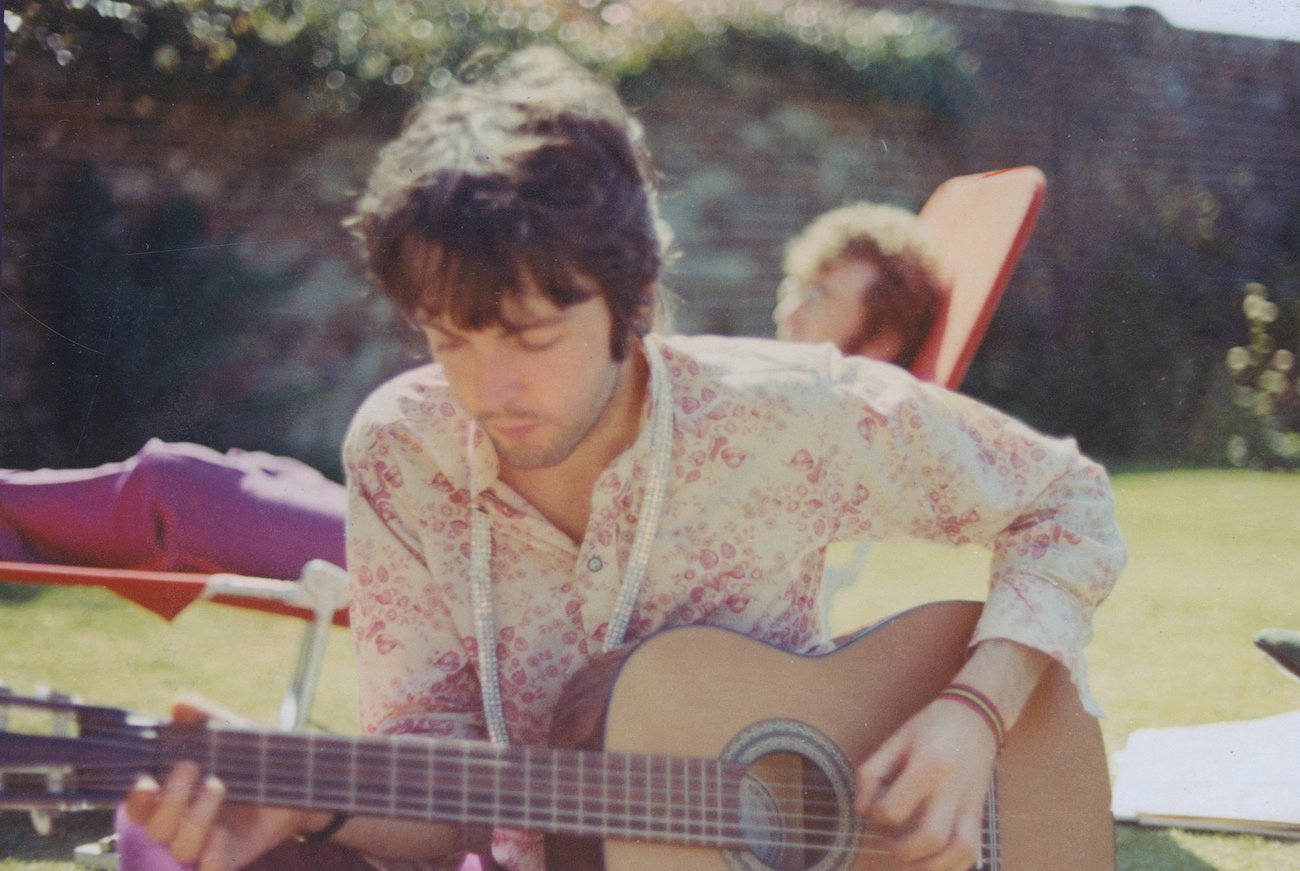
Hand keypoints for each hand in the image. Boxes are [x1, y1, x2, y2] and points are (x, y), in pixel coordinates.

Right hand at [123, 701, 324, 870]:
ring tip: (217, 786)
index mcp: (171, 795)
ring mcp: (203, 844)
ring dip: (193, 819)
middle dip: (168, 800)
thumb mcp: (228, 732)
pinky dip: (210, 857)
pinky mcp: (227, 859)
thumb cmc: (249, 755)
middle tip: (190, 768)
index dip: (135, 799)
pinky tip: (222, 834)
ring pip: (180, 849)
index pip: (137, 807)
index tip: (146, 779)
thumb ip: (203, 718)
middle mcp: (182, 823)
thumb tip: (178, 705)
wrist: (293, 778)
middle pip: (155, 829)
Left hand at [854, 699, 997, 870]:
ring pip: (960, 850)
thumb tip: (861, 810)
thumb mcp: (896, 739)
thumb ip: (872, 772)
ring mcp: (970, 802)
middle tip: (888, 843)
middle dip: (903, 852)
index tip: (873, 811)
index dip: (876, 816)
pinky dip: (954, 865)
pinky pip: (973, 848)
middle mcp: (952, 788)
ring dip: (931, 866)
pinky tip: (933, 864)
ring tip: (909, 862)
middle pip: (930, 837)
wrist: (976, 715)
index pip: (895, 809)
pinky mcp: (979, 811)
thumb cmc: (932, 725)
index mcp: (927, 765)